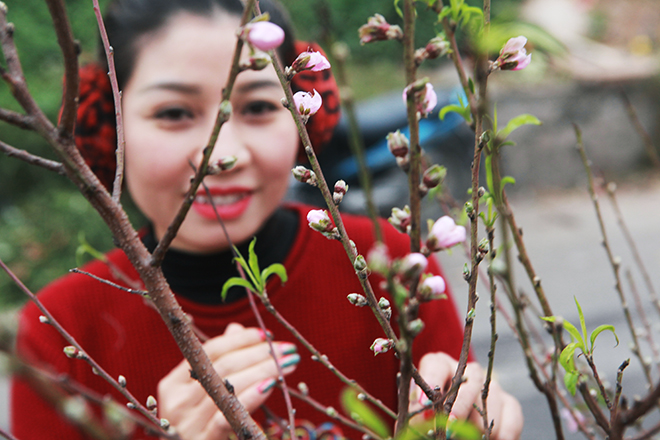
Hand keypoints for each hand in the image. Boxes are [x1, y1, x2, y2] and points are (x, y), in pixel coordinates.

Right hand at [157, 323, 298, 439]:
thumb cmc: (204, 428)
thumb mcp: (207, 395)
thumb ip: (219, 363)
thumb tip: (236, 329)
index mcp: (173, 384)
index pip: (209, 350)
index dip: (240, 339)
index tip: (267, 334)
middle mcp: (176, 402)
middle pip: (222, 365)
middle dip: (258, 353)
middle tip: (286, 348)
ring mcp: (187, 424)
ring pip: (228, 386)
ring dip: (263, 370)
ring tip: (287, 363)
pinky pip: (227, 415)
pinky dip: (250, 397)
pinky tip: (270, 385)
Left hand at [409, 352, 522, 439]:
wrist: (454, 425)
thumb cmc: (432, 416)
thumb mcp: (422, 413)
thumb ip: (420, 415)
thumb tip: (423, 419)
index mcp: (440, 367)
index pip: (436, 365)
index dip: (431, 382)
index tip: (424, 405)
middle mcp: (468, 371)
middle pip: (468, 381)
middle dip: (460, 406)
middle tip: (450, 427)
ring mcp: (491, 386)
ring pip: (491, 399)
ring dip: (480, 424)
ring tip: (468, 438)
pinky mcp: (509, 403)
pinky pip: (511, 416)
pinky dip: (503, 432)